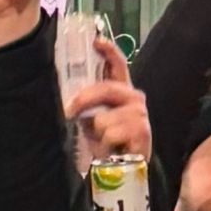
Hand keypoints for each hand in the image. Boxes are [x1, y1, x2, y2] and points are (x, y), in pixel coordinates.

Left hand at [65, 37, 151, 159]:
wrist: (123, 168)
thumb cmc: (107, 141)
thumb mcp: (93, 118)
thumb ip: (87, 103)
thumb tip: (69, 97)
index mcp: (122, 91)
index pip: (118, 65)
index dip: (109, 51)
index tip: (96, 41)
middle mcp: (134, 98)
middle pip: (106, 89)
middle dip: (83, 100)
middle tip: (68, 112)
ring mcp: (140, 113)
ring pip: (103, 118)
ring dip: (98, 134)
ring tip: (104, 141)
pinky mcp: (142, 131)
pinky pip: (110, 133)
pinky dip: (106, 144)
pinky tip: (114, 149)